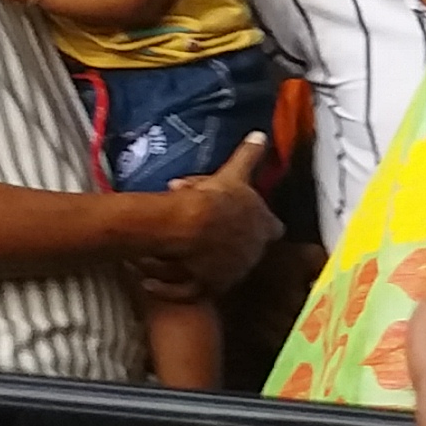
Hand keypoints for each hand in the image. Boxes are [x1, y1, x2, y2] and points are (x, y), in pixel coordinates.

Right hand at [153, 134, 278, 293]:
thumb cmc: (217, 197)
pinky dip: (175, 287)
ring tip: (173, 249)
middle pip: (246, 249)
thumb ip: (250, 156)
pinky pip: (191, 291)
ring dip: (201, 262)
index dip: (259, 224)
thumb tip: (262, 134)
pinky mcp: (211, 288)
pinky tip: (154, 281)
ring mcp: (235, 273)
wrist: (194, 226)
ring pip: (219, 269)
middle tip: (199, 227)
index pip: (272, 228)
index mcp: (266, 228)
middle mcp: (255, 253)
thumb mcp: (235, 174)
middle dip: (227, 241)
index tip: (243, 217)